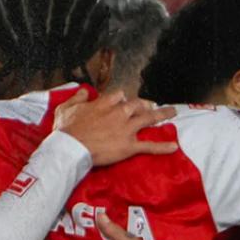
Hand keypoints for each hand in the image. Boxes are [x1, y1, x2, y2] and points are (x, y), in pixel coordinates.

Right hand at [53, 88, 177, 165]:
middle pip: (137, 104)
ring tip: (172, 112)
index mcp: (104, 103)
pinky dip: (162, 147)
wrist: (70, 148)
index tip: (123, 101)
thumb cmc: (65, 130)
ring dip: (162, 114)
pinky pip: (149, 146)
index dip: (122, 99)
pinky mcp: (129, 146)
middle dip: (145, 104)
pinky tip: (174, 146)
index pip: (119, 95)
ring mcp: (126, 129)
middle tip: (151, 105)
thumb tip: (84, 91)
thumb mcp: (66, 108)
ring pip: (148, 119)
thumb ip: (77, 97)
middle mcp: (119, 113)